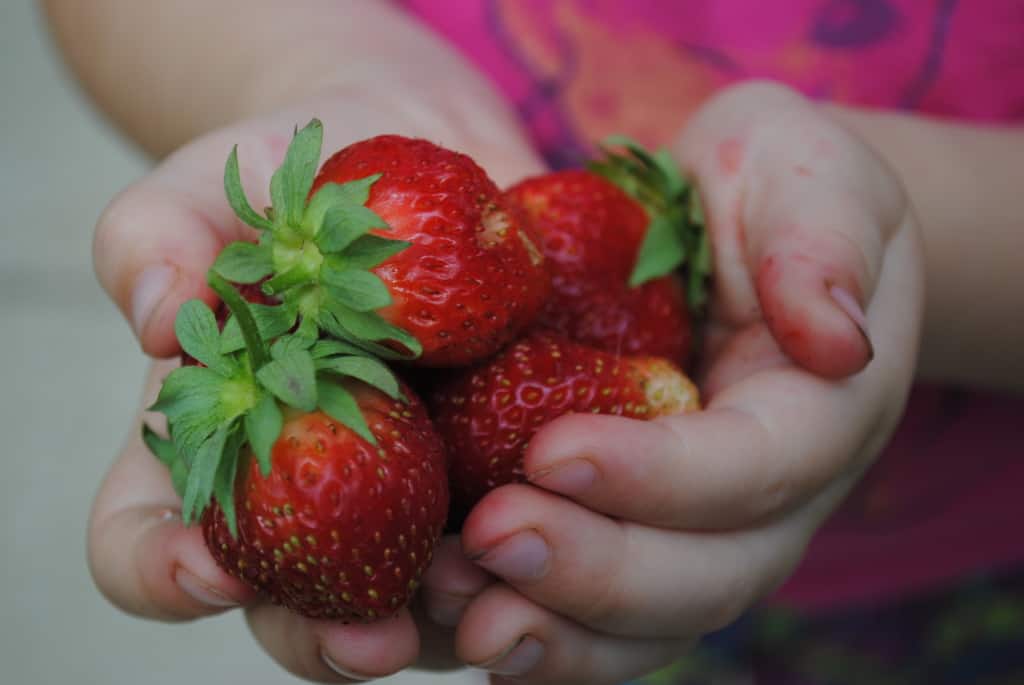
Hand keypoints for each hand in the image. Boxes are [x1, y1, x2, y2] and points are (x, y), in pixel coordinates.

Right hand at [88, 89, 542, 681]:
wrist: (419, 163)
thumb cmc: (296, 187)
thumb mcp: (214, 190)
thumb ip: (159, 238)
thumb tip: (158, 314)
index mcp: (217, 452)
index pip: (149, 549)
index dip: (165, 575)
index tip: (210, 570)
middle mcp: (315, 497)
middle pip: (299, 613)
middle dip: (331, 641)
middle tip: (376, 639)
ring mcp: (416, 495)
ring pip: (425, 601)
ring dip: (456, 615)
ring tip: (492, 584)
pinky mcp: (505, 466)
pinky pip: (529, 527)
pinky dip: (552, 538)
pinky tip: (582, 514)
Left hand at [420, 81, 924, 683]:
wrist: (741, 232)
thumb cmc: (770, 190)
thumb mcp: (807, 176)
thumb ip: (822, 241)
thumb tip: (837, 337)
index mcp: (820, 410)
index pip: (756, 467)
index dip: (660, 476)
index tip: (551, 449)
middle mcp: (769, 498)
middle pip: (706, 576)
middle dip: (597, 572)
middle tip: (489, 537)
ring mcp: (704, 530)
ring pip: (650, 623)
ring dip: (556, 631)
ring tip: (457, 606)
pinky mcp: (638, 532)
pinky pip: (598, 616)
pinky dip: (533, 628)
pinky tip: (448, 612)